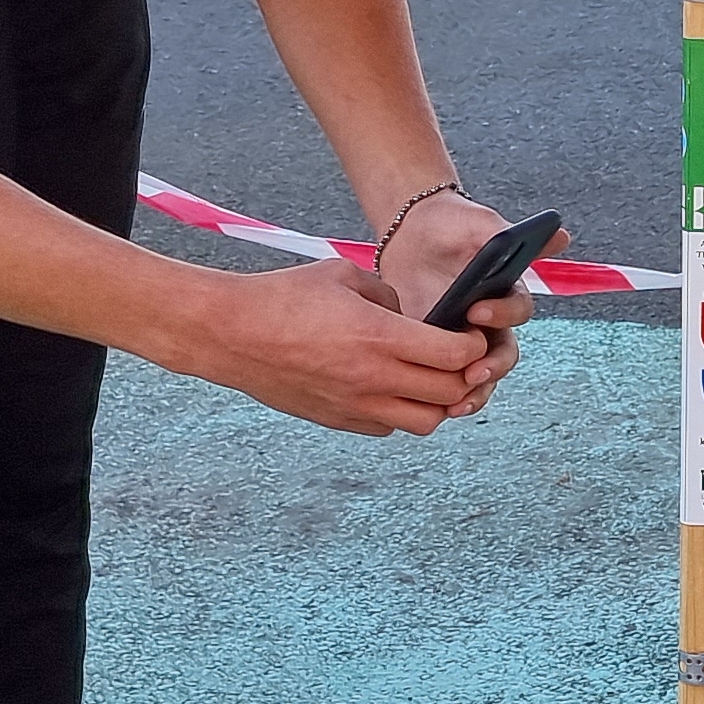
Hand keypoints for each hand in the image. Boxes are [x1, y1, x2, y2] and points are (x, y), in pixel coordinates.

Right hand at [160, 253, 500, 434]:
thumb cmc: (283, 296)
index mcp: (381, 337)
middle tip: (458, 358)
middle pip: (450, 394)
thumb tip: (410, 316)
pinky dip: (399, 412)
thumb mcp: (344, 275)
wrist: (230, 334)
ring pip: (424, 422)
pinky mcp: (336, 420)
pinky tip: (389, 388)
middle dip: (465, 375)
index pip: (457, 356)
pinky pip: (387, 427)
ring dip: (436, 402)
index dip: (473, 345)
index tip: (470, 333)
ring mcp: (355, 406)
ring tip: (427, 378)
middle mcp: (373, 378)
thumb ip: (388, 295)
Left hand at [370, 190, 545, 416]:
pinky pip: (450, 381)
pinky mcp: (439, 349)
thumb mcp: (480, 224)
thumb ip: (513, 235)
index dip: (503, 314)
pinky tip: (435, 405)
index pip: (519, 310)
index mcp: (507, 292)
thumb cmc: (454, 225)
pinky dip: (447, 396)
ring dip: (476, 393)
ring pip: (482, 376)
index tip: (477, 310)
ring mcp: (466, 338)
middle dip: (493, 367)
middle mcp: (493, 321)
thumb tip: (562, 235)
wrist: (413, 231)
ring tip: (458, 403)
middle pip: (505, 355)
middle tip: (472, 372)